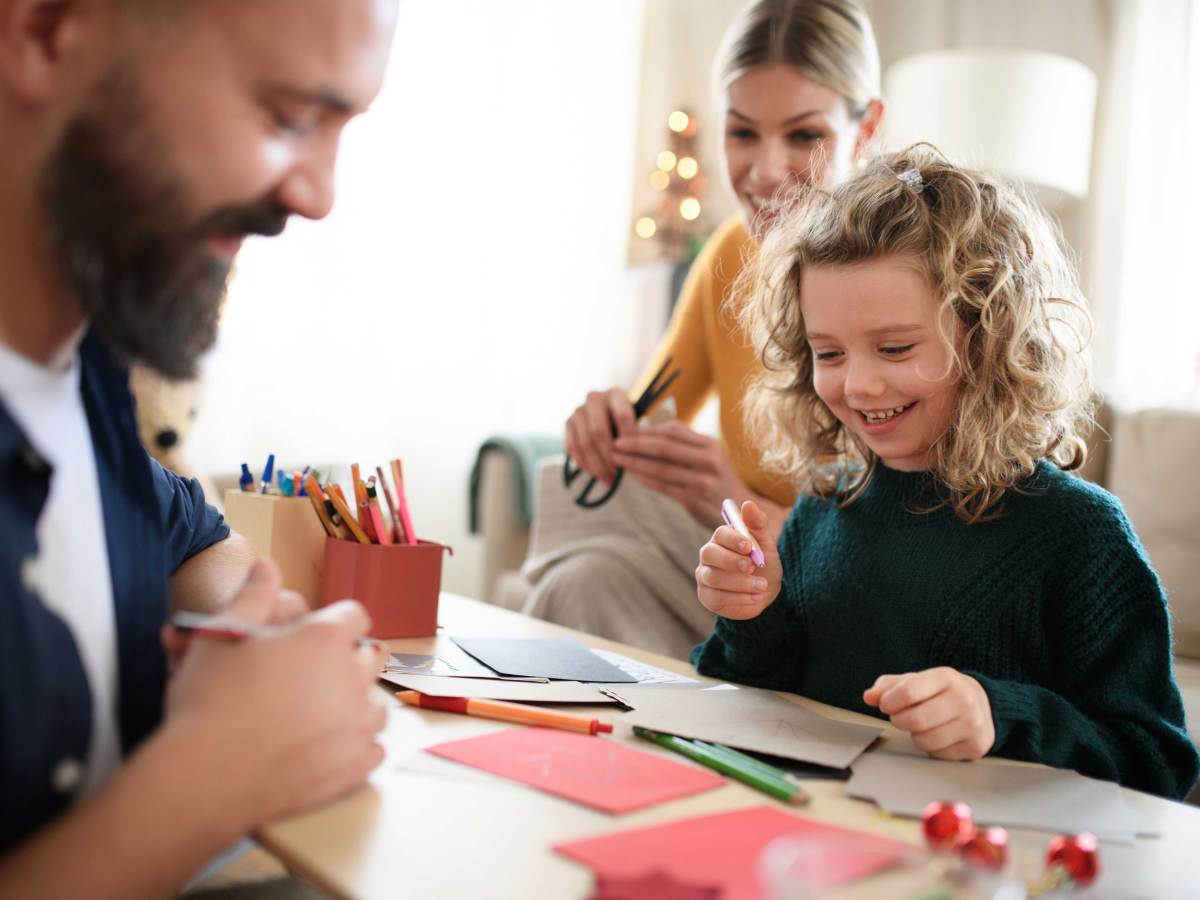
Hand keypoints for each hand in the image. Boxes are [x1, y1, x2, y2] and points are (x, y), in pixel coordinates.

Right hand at [160, 559, 386, 828]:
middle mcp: (352, 678)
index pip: (354, 616)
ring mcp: (358, 725)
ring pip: (376, 705)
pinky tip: (329, 747)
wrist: (202, 775)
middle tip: (311, 675)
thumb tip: (267, 564)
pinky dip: (355, 747)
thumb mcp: (221, 633)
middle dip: (347, 660)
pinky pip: (373, 749)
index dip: (334, 622)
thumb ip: (253, 593)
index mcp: (326, 639)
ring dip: (356, 704)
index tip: (315, 637)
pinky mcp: (355, 766)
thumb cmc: (208, 698)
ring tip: (322, 712)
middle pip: (370, 657)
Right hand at [564, 387, 636, 484]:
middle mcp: (594, 398)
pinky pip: (572, 447)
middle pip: (599, 431)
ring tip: (609, 479)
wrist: (609, 412)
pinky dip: (584, 464)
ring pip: (585, 442)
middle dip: (609, 456)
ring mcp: (579, 410)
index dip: (628, 438)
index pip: (622, 415)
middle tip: (618, 474)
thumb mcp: (639, 419)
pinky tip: (596, 474)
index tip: (634, 457)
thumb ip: (638, 433)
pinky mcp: (568, 423)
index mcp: (616, 393)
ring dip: (597, 465)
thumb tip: (636, 455)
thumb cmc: (629, 419)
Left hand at [612, 420, 752, 527]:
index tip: (628, 430)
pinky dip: (645, 479)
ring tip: (617, 458)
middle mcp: (708, 460)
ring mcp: (702, 480)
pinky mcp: (694, 499)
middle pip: (664, 446)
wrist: (743, 513)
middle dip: (636, 443)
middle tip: (615, 442)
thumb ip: (686, 445)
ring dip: (635, 462)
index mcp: (710, 445)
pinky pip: (663, 486)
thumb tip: (651, 431)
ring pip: (660, 467)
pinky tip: (632, 475)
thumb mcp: (711, 457)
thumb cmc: (719, 483)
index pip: (674, 430)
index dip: (648, 430)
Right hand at [695, 500, 782, 619]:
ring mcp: (704, 576)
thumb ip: (758, 524)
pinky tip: (755, 597)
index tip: (749, 546)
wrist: (766, 594)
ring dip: (740, 582)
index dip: (732, 539)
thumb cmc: (764, 565)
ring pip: (713, 577)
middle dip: (731, 561)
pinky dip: (739, 598)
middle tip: (752, 567)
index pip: (720, 534)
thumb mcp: (766, 545)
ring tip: (762, 586)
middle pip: (709, 553)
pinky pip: (716, 597)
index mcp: (722, 539)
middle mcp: (708, 555)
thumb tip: (748, 504)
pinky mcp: (706, 597)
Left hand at [863, 667, 994, 760]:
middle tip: (901, 717)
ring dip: (915, 735)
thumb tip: (869, 696)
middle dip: (899, 720)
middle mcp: (964, 699)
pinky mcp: (976, 746)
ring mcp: (973, 724)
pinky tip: (938, 735)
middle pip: (914, 719)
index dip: (889, 702)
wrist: (981, 703)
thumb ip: (889, 686)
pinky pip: (937, 754)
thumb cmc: (941, 692)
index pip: (907, 692)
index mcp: (946, 677)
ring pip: (924, 740)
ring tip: (922, 725)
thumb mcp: (916, 680)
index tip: (886, 705)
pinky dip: (931, 747)